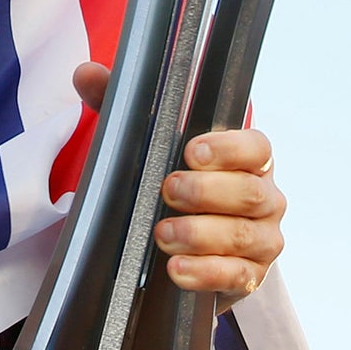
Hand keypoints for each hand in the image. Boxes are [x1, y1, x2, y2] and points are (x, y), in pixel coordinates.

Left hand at [72, 62, 285, 302]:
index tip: (191, 151)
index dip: (228, 148)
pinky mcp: (251, 276)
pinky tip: (176, 269)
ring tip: (162, 235)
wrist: (188, 247)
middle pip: (250, 192)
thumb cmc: (174, 183)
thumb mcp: (149, 145)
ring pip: (244, 235)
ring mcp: (262, 239)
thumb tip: (86, 73)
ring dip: (201, 234)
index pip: (256, 147)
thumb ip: (124, 107)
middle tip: (168, 191)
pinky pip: (237, 275)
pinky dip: (206, 273)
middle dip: (207, 191)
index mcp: (248, 159)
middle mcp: (264, 197)